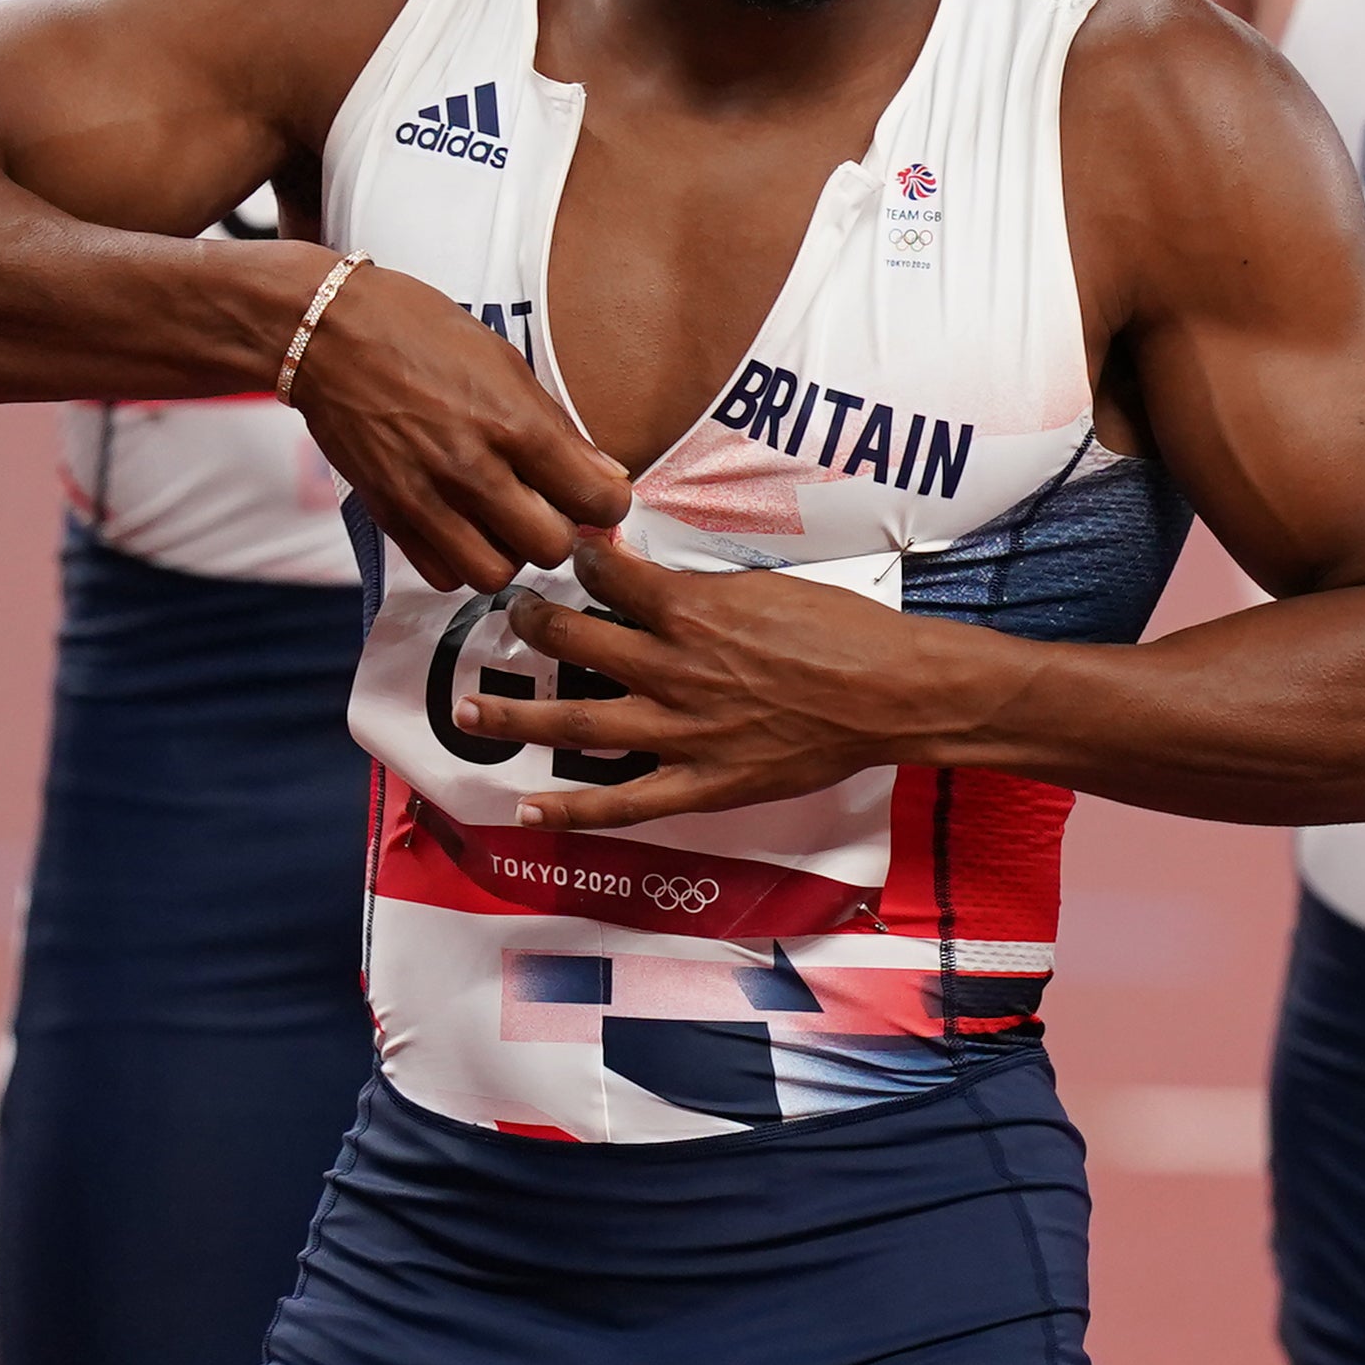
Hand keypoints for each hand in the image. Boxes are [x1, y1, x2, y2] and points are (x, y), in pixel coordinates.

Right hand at [284, 260, 629, 591]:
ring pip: (495, 574)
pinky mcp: (388, 514)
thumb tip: (606, 477)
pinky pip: (441, 575)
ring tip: (503, 523)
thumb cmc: (422, 333)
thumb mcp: (505, 363)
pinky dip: (459, 561)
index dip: (607, 504)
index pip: (596, 500)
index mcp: (514, 422)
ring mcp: (426, 496)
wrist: (329, 332)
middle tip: (548, 508)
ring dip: (508, 554)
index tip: (596, 494)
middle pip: (551, 547)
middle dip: (560, 533)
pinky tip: (462, 528)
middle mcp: (472, 467)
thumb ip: (556, 428)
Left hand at [465, 535, 1001, 822]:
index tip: (569, 553)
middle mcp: (674, 668)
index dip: (580, 558)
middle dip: (531, 625)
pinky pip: (623, 802)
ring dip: (516, 718)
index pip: (608, 574)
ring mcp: (683, 731)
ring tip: (470, 711)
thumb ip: (708, 589)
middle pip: (574, 643)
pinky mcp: (703, 782)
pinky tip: (526, 811)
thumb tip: (665, 580)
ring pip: (578, 724)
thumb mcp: (770, 585)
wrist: (894, 693)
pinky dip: (571, 811)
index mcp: (693, 610)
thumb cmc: (846, 632)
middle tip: (511, 616)